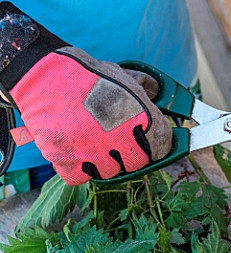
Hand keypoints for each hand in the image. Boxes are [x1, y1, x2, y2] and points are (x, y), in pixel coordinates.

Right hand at [0, 2, 171, 184]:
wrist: (46, 75)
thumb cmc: (87, 75)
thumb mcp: (123, 75)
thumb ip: (143, 86)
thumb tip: (156, 92)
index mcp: (140, 117)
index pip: (162, 145)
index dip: (157, 143)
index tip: (150, 142)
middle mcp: (120, 138)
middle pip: (137, 163)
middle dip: (132, 154)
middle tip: (120, 143)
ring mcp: (93, 151)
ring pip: (110, 172)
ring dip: (106, 161)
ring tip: (95, 144)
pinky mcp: (67, 160)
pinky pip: (80, 177)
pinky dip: (80, 169)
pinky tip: (78, 153)